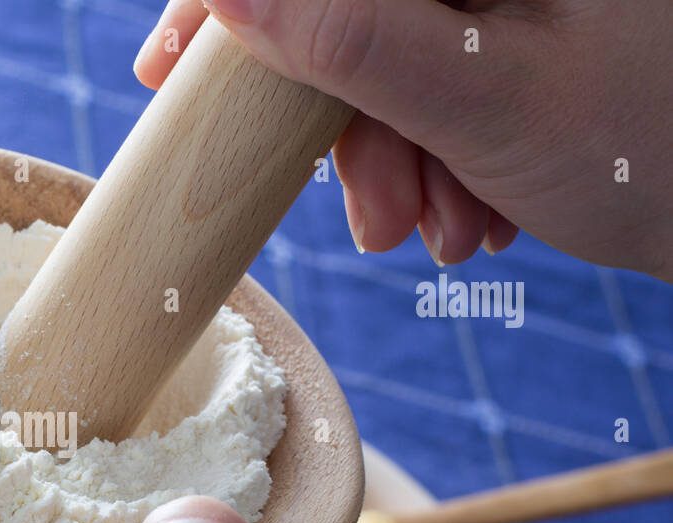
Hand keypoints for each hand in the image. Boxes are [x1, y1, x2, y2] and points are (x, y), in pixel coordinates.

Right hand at [136, 0, 672, 280]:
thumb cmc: (659, 146)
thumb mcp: (484, 96)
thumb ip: (349, 38)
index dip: (230, 4)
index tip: (171, 71)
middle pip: (347, 12)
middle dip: (348, 127)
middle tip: (376, 217)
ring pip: (381, 57)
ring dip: (392, 160)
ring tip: (449, 227)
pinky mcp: (508, 31)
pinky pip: (423, 81)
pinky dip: (428, 156)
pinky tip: (475, 207)